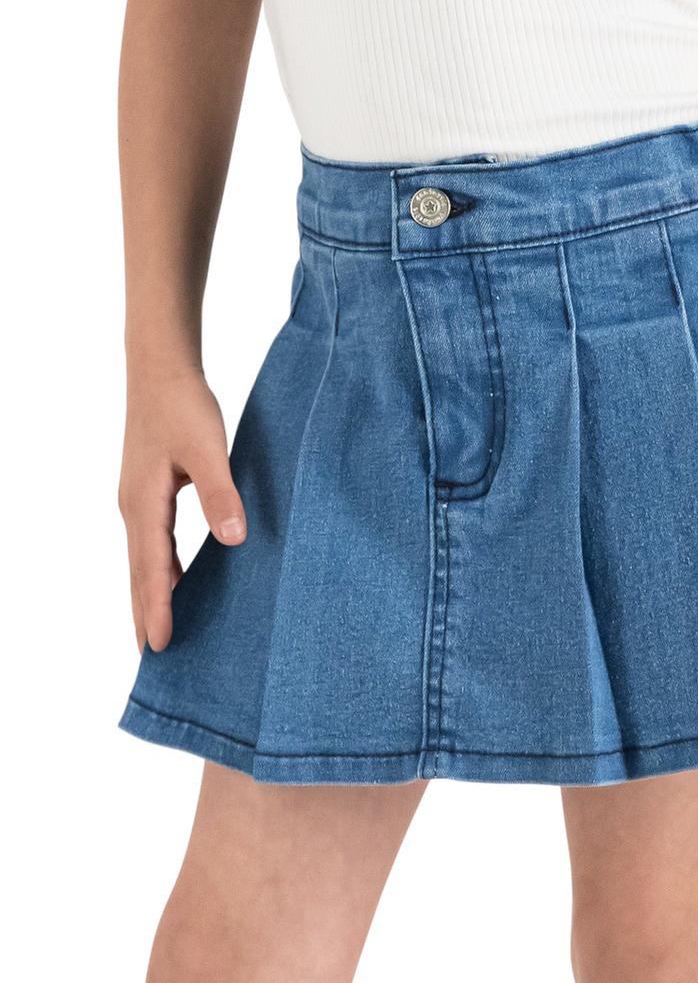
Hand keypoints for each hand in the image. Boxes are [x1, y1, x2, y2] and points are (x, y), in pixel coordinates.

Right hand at [118, 367, 245, 651]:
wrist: (162, 369)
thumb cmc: (184, 406)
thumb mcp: (207, 450)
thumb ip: (221, 494)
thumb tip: (233, 540)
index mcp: (144, 504)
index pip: (150, 570)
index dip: (156, 609)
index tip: (160, 647)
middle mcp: (134, 509)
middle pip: (140, 574)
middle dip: (145, 615)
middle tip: (154, 659)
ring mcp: (139, 501)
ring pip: (145, 561)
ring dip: (152, 596)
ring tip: (160, 631)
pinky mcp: (150, 492)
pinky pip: (154, 544)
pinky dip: (161, 570)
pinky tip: (175, 582)